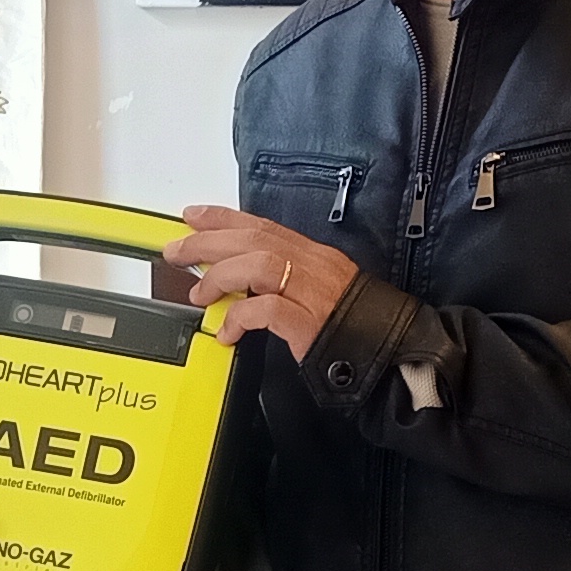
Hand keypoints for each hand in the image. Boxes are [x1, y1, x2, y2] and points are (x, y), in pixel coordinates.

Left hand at [170, 208, 360, 363]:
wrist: (392, 354)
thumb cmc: (353, 327)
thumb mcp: (318, 292)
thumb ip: (283, 281)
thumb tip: (239, 280)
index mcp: (314, 256)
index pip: (262, 226)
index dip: (223, 218)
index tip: (193, 217)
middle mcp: (314, 266)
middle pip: (254, 239)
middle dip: (208, 242)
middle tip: (178, 251)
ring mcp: (314, 292)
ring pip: (258, 264)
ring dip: (221, 276)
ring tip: (201, 294)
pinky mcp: (310, 322)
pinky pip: (267, 310)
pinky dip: (240, 317)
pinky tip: (228, 332)